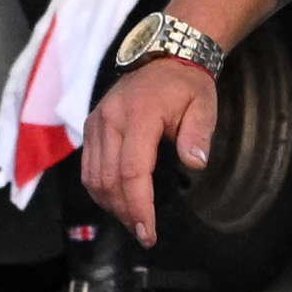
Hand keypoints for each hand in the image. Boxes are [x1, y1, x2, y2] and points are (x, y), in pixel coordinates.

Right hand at [80, 55, 218, 243]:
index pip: (132, 171)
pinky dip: (100, 190)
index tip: (149, 232)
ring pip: (93, 177)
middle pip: (109, 180)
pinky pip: (88, 167)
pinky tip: (118, 202)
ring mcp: (96, 123)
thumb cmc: (187, 86)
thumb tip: (196, 163)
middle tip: (145, 234)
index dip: (139, 206)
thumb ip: (198, 135)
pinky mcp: (91, 126)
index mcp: (139, 115)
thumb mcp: (203, 106)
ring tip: (133, 222)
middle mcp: (110, 120)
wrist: (163, 57)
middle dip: (126, 212)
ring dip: (111, 205)